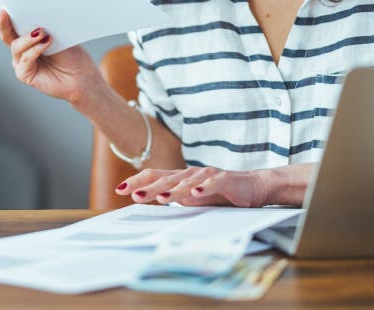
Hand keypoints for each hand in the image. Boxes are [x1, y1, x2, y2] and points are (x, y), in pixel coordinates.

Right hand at [0, 9, 103, 104]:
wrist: (81, 75)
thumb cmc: (71, 54)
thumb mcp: (57, 33)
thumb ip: (42, 25)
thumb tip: (33, 13)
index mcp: (27, 35)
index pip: (13, 23)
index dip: (6, 15)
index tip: (4, 7)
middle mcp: (22, 48)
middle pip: (7, 34)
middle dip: (4, 23)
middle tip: (4, 13)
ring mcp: (22, 61)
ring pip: (16, 46)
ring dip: (29, 38)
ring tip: (42, 32)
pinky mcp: (24, 74)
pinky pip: (25, 59)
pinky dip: (35, 50)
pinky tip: (46, 42)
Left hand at [114, 164, 316, 207]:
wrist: (253, 186)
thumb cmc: (221, 193)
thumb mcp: (194, 199)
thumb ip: (177, 197)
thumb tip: (155, 200)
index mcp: (182, 178)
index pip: (155, 176)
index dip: (138, 181)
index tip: (120, 189)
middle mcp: (192, 173)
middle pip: (167, 178)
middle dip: (149, 187)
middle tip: (133, 195)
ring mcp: (208, 175)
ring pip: (187, 181)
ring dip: (174, 189)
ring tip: (161, 198)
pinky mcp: (225, 179)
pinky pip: (213, 183)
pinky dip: (204, 188)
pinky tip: (195, 194)